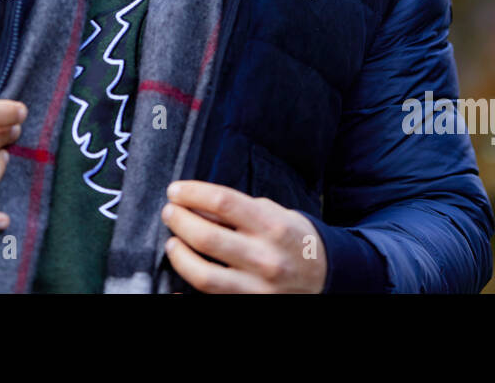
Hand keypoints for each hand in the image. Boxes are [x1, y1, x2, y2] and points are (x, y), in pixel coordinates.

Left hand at [161, 180, 326, 292]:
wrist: (324, 276)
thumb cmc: (294, 239)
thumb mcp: (274, 213)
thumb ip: (238, 210)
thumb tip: (196, 205)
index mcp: (273, 226)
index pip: (223, 202)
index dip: (192, 193)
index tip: (175, 190)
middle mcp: (265, 258)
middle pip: (207, 237)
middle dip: (179, 221)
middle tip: (170, 212)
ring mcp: (257, 287)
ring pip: (203, 275)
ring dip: (179, 255)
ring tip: (172, 242)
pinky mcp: (249, 304)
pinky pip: (210, 297)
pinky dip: (188, 288)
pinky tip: (182, 273)